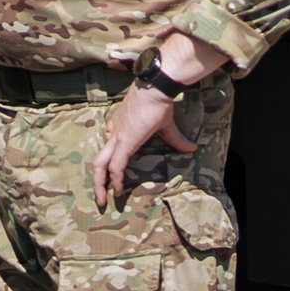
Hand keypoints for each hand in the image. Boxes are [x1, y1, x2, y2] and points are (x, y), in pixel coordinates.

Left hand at [92, 83, 198, 207]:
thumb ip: (176, 139)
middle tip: (99, 196)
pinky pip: (115, 167)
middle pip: (98, 159)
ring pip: (100, 165)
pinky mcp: (125, 143)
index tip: (110, 173)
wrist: (155, 89)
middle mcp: (114, 132)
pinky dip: (115, 180)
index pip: (109, 145)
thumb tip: (192, 148)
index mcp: (120, 125)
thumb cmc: (159, 101)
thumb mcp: (166, 125)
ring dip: (99, 184)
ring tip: (102, 201)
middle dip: (97, 179)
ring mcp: (117, 138)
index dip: (108, 159)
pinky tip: (118, 191)